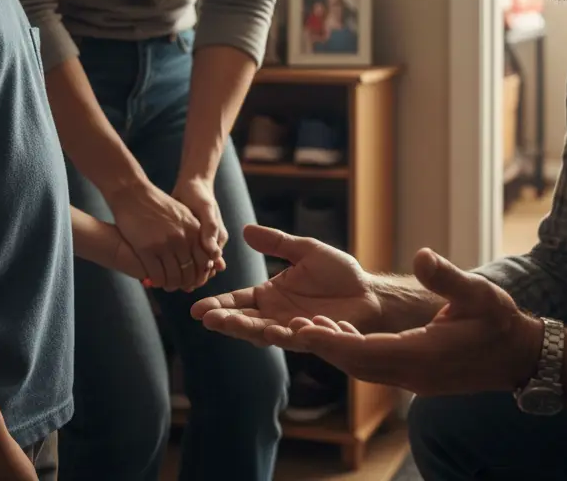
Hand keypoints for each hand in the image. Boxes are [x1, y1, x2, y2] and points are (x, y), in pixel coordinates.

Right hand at [108, 177, 202, 290]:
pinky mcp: (147, 250)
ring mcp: (165, 245)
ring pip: (174, 277)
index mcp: (194, 230)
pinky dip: (157, 282)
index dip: (200, 274)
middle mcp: (182, 239)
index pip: (204, 261)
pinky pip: (157, 275)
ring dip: (171, 285)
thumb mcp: (184, 215)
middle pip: (190, 272)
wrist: (134, 195)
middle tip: (180, 286)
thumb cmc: (159, 205)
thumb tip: (208, 253)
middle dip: (186, 283)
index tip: (194, 278)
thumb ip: (196, 234)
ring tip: (168, 285)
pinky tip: (155, 281)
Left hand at [172, 176, 227, 285]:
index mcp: (216, 242)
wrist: (189, 184)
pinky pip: (177, 257)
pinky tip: (158, 269)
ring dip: (177, 274)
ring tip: (163, 282)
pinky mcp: (183, 240)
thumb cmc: (200, 195)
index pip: (209, 267)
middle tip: (172, 287)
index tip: (187, 285)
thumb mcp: (207, 209)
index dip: (199, 277)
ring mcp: (194, 244)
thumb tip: (214, 254)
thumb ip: (210, 229)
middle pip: (197, 270)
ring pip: (186, 266)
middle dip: (186, 280)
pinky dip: (169, 263)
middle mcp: (207, 246)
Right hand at [191, 225, 382, 345]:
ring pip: (264, 332)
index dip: (220, 304)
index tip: (197, 309)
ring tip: (227, 324)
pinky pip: (296, 337)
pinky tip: (272, 328)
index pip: (239, 300)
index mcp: (271, 294)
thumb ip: (276, 243)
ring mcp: (293, 328)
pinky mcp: (313, 336)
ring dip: (245, 329)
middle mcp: (277, 314)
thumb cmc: (338, 273)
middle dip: (225, 320)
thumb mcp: (304, 250)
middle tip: (205, 319)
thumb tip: (244, 230)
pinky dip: (284, 334)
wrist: (369, 292)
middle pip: (245, 320)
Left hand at [283, 248, 542, 396]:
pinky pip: (377, 367)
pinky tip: (341, 334)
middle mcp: (413, 373)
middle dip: (324, 346)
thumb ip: (447, 277)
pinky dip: (354, 352)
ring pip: (364, 368)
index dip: (333, 341)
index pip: (367, 352)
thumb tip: (421, 256)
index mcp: (423, 355)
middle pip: (357, 364)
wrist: (521, 356)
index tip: (303, 330)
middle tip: (292, 326)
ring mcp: (415, 379)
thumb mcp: (478, 293)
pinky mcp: (417, 377)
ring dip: (336, 349)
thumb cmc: (501, 323)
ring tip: (307, 328)